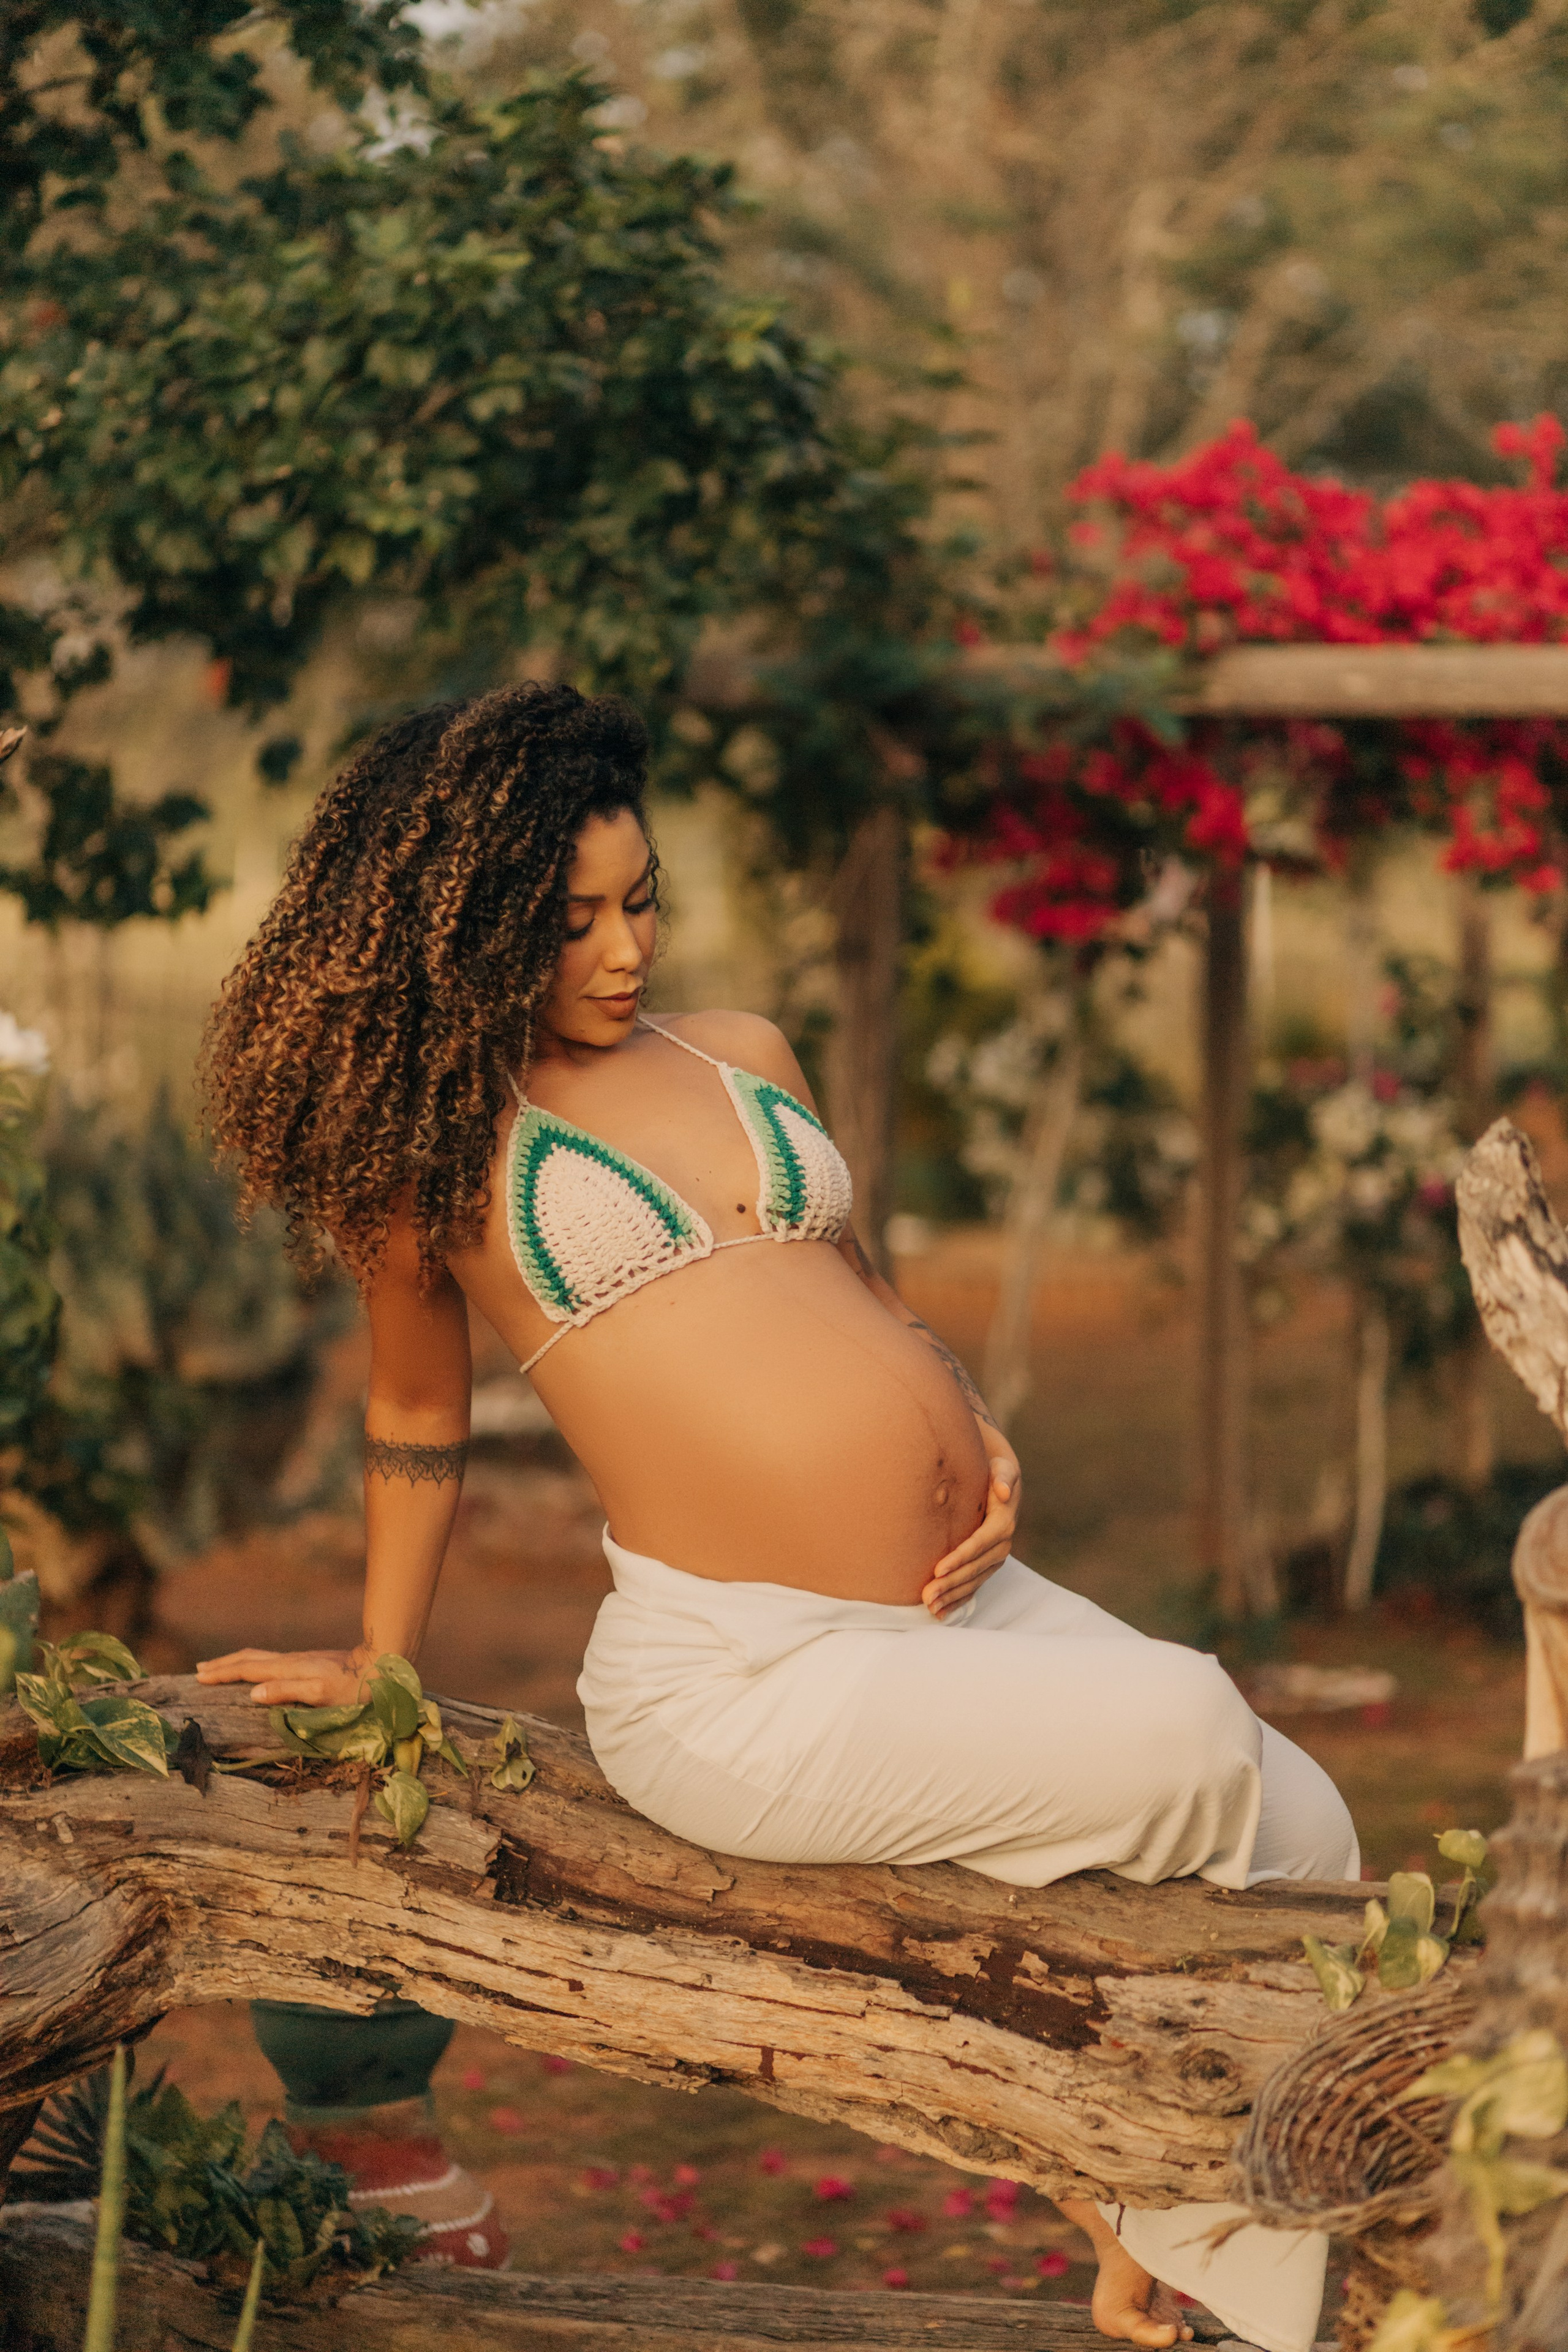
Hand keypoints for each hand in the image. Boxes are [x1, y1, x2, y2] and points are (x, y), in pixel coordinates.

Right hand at [195, 1646, 371, 1707]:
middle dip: (223, 1664)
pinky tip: (257, 1671)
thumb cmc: (353, 1688)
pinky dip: (253, 1664)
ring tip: (220, 1666)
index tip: (199, 1678)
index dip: (222, 1673)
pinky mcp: (308, 1662)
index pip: (247, 1669)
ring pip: (259, 1657)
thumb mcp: (320, 1693)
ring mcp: (298, 1660)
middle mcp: (289, 1661)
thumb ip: (287, 1691)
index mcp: (287, 1669)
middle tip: (199, 1671)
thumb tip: (252, 1693)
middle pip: (248, 1659)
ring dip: (236, 1661)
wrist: (381, 1664)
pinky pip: (270, 1661)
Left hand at [922, 1454, 1020, 1619]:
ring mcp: (994, 1559)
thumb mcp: (1001, 1468)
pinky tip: (940, 1614)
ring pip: (973, 1582)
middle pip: (974, 1569)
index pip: (979, 1544)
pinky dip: (957, 1601)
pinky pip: (973, 1587)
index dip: (959, 1558)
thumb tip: (1003, 1489)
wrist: (998, 1484)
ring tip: (929, 1607)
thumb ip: (1003, 1475)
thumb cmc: (993, 1472)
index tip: (937, 1569)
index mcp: (1003, 1524)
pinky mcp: (986, 1567)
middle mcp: (1001, 1546)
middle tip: (927, 1595)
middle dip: (951, 1583)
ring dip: (952, 1596)